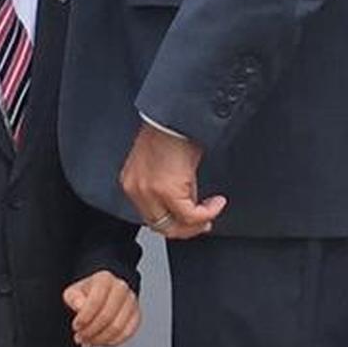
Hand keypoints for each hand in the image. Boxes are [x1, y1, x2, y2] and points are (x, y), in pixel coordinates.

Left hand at [63, 271, 140, 346]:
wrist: (102, 294)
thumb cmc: (87, 294)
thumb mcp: (73, 293)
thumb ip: (74, 299)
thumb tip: (80, 306)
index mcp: (104, 279)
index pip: (95, 302)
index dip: (84, 318)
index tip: (76, 326)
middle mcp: (121, 288)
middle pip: (107, 317)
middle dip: (90, 331)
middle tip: (80, 338)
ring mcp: (131, 302)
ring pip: (117, 328)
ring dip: (100, 339)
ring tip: (88, 341)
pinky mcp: (136, 315)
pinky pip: (127, 333)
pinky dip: (112, 342)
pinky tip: (100, 342)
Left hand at [120, 122, 226, 239]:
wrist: (174, 117)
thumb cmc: (170, 132)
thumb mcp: (163, 165)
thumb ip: (169, 187)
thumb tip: (188, 202)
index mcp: (132, 183)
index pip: (150, 216)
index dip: (173, 222)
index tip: (190, 221)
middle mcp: (136, 190)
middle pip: (160, 226)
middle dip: (186, 229)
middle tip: (204, 224)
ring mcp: (150, 192)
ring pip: (175, 225)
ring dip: (197, 224)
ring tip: (211, 213)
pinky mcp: (168, 192)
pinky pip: (190, 215)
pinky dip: (207, 213)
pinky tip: (216, 204)